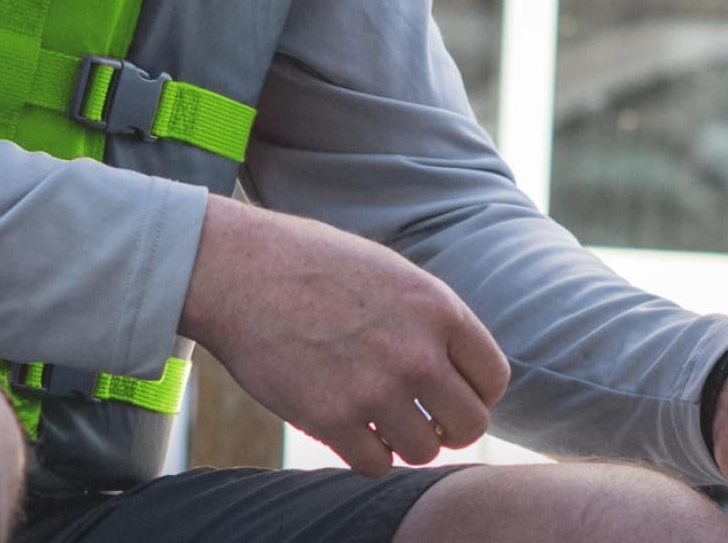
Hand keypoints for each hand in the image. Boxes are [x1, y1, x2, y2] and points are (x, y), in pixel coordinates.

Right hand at [179, 195, 509, 475]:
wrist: (235, 269)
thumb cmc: (306, 261)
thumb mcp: (383, 269)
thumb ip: (426, 317)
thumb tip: (456, 367)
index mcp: (434, 306)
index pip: (492, 378)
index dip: (472, 390)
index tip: (446, 391)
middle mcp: (415, 352)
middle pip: (469, 425)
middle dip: (446, 425)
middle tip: (416, 415)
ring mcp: (375, 389)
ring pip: (423, 451)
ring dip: (401, 440)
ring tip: (371, 413)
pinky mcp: (332, 420)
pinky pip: (376, 465)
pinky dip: (362, 451)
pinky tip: (342, 421)